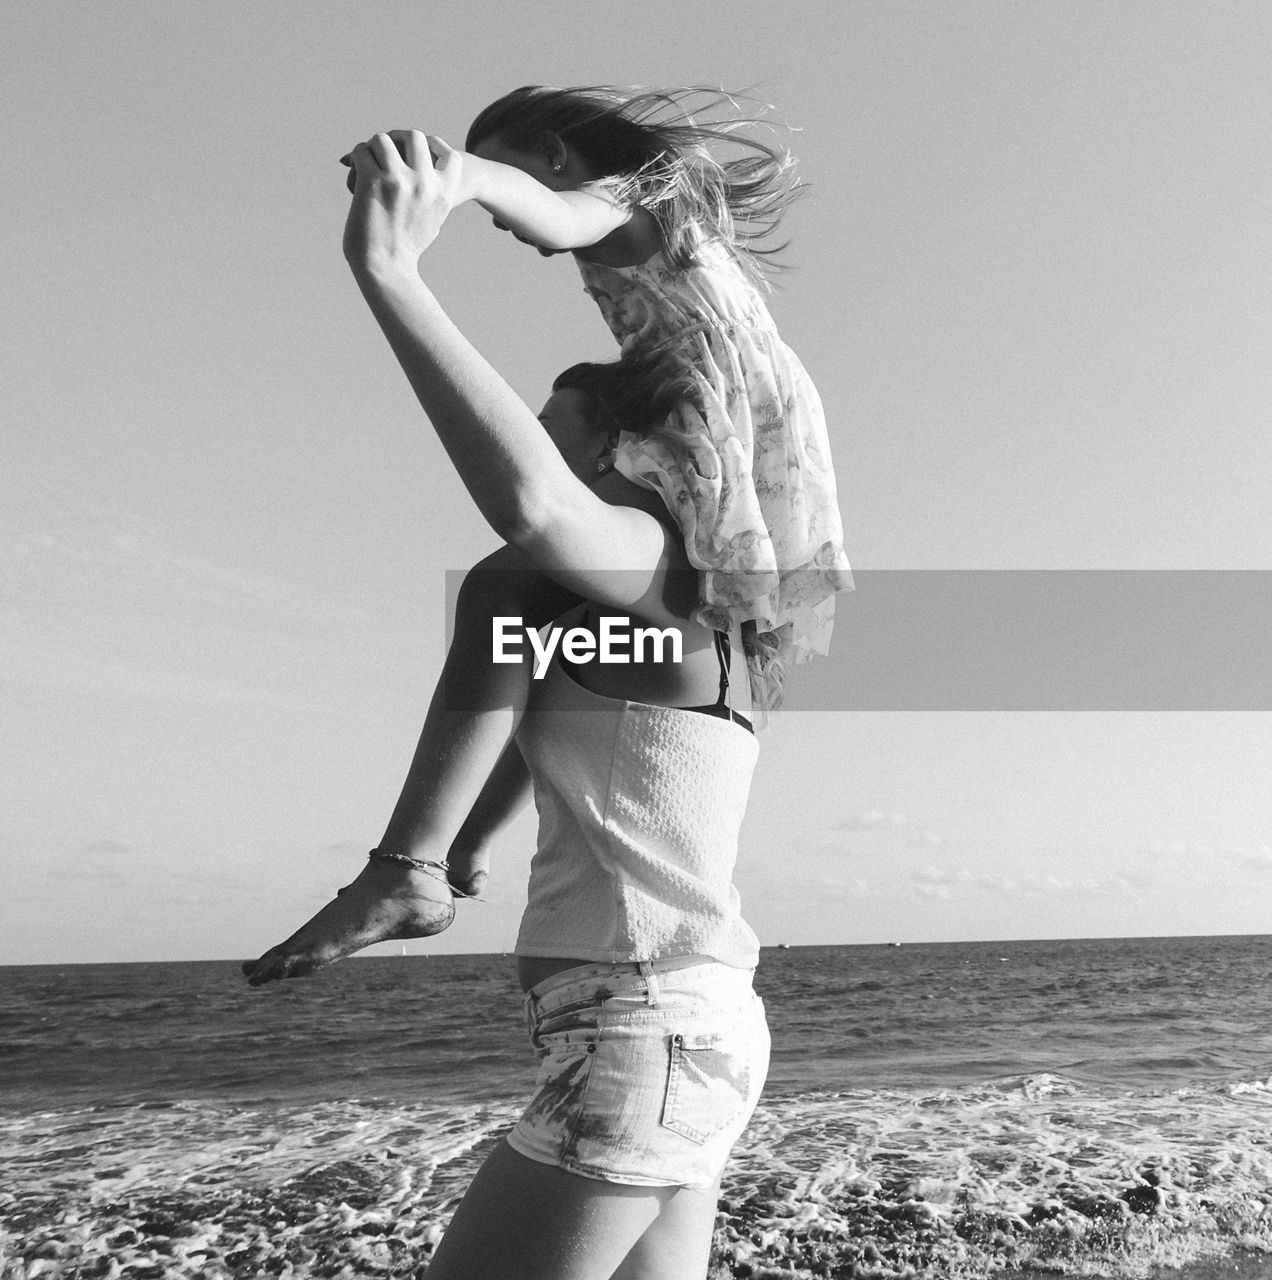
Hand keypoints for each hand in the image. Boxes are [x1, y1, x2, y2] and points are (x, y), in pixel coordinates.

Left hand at [341, 131, 465, 274]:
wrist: (386, 268)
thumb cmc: (405, 249)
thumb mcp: (431, 222)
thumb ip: (432, 197)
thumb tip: (430, 173)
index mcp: (443, 193)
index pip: (450, 156)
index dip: (435, 145)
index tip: (423, 147)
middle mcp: (425, 183)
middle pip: (414, 137)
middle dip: (397, 137)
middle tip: (385, 147)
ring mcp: (399, 179)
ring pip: (383, 139)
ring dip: (372, 147)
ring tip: (366, 161)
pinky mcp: (373, 180)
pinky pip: (361, 152)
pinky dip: (356, 158)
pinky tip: (355, 171)